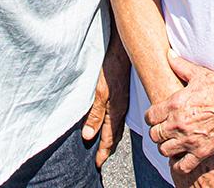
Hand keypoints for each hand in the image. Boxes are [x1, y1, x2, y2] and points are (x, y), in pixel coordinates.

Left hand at [81, 48, 129, 166]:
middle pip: (115, 134)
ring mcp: (123, 100)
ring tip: (105, 144)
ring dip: (111, 137)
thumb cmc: (112, 67)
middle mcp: (121, 108)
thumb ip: (95, 114)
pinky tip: (110, 121)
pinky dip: (113, 124)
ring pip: (117, 125)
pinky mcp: (122, 93)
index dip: (103, 152)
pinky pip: (118, 115)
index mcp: (116, 111)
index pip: (109, 138)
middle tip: (101, 158)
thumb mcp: (100, 92)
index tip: (97, 164)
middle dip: (108, 148)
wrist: (125, 49)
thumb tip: (88, 136)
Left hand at [146, 51, 213, 174]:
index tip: (158, 119)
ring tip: (174, 143)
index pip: (149, 117)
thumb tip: (168, 54)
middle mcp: (178, 123)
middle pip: (154, 135)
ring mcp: (189, 139)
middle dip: (158, 133)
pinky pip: (182, 165)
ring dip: (167, 147)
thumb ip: (180, 65)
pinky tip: (183, 157)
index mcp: (174, 104)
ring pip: (164, 150)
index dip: (151, 118)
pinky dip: (179, 164)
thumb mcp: (198, 74)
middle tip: (166, 131)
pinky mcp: (202, 151)